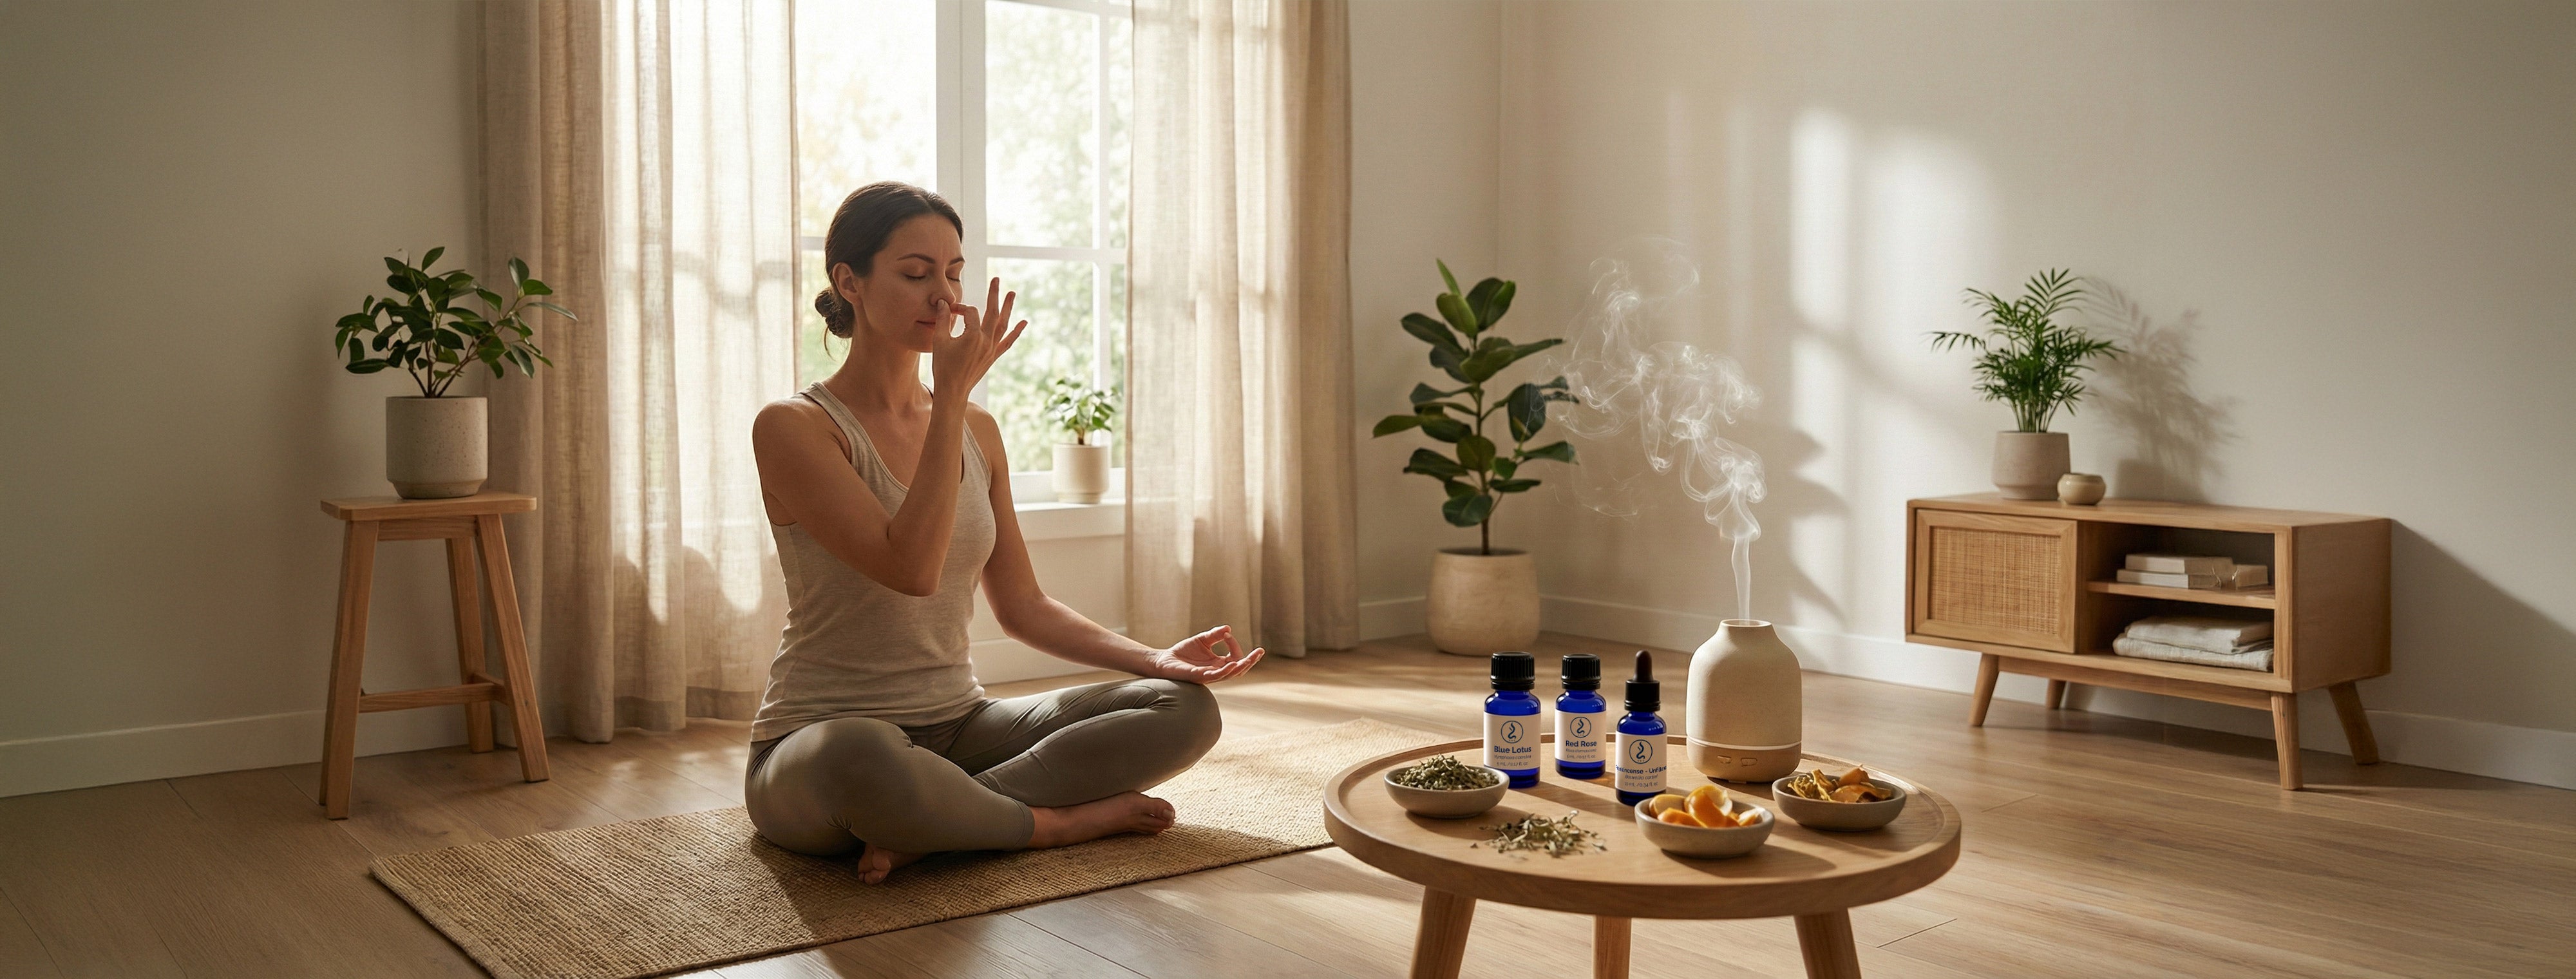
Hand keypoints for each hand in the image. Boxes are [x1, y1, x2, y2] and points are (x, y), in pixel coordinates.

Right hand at [930, 277, 1025, 400]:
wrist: (953, 390)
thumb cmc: (943, 366)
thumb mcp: (939, 341)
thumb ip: (943, 319)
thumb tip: (943, 302)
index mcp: (973, 336)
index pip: (970, 313)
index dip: (960, 308)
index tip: (949, 310)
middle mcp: (986, 341)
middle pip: (992, 313)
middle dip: (994, 295)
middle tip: (997, 279)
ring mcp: (992, 349)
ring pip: (1003, 324)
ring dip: (1008, 308)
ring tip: (1012, 293)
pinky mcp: (993, 357)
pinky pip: (1008, 342)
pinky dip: (1016, 332)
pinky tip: (1024, 322)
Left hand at [1142, 625, 1264, 683]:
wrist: (1164, 660)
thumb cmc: (1183, 652)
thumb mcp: (1202, 640)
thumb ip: (1214, 635)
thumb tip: (1228, 628)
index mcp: (1218, 663)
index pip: (1235, 657)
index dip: (1235, 645)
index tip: (1226, 634)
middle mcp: (1216, 671)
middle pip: (1239, 669)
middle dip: (1251, 661)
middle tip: (1260, 651)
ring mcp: (1209, 675)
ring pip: (1230, 674)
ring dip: (1241, 666)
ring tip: (1249, 659)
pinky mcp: (1199, 677)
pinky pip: (1216, 676)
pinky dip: (1225, 670)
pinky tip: (1232, 663)